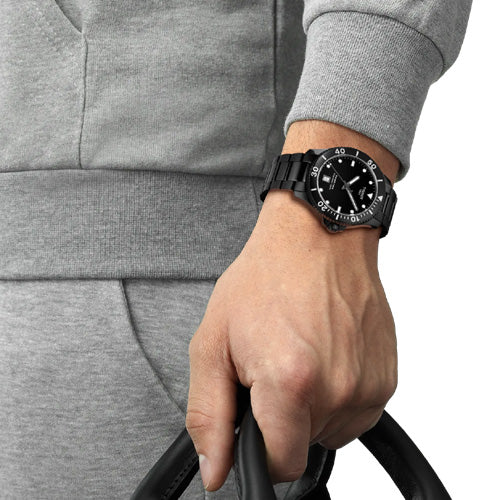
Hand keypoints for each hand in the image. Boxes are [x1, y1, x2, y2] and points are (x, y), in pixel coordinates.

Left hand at [186, 189, 397, 490]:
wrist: (316, 239)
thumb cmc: (266, 278)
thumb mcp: (214, 342)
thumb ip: (209, 415)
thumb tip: (215, 471)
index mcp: (291, 382)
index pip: (280, 465)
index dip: (259, 449)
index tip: (254, 419)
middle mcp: (338, 388)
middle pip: (304, 445)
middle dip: (282, 418)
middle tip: (272, 368)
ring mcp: (368, 384)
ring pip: (331, 431)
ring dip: (311, 406)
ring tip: (299, 355)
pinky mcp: (386, 378)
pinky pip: (355, 411)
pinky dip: (335, 393)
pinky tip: (323, 355)